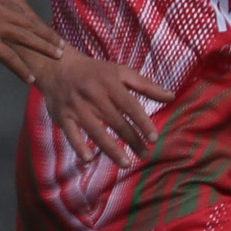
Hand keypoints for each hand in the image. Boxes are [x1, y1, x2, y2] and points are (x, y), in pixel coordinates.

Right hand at [0, 0, 64, 83]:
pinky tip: (30, 78)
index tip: (44, 29)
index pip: (19, 10)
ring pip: (26, 38)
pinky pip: (9, 56)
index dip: (34, 22)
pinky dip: (21, 68)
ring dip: (43, 48)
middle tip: (61, 45)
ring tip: (57, 57)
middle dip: (47, 34)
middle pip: (29, 23)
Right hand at [35, 52, 176, 168]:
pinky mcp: (63, 116)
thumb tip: (172, 96)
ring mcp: (78, 107)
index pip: (131, 106)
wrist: (58, 66)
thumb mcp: (121, 72)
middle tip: (145, 155)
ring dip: (112, 149)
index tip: (154, 138)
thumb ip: (147, 85)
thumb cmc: (95, 72)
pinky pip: (71, 134)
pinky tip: (89, 159)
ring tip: (126, 163)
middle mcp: (94, 96)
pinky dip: (79, 146)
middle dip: (132, 140)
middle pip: (117, 122)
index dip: (143, 123)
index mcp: (110, 83)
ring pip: (96, 131)